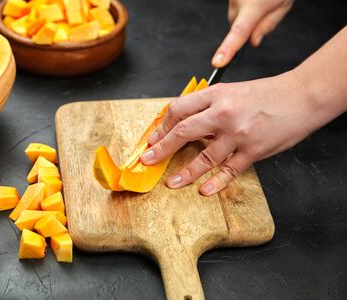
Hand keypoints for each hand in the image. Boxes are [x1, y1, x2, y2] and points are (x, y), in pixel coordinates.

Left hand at [140, 71, 316, 194]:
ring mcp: (239, 133)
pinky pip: (230, 170)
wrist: (301, 96)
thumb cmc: (266, 94)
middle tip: (148, 160)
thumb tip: (183, 123)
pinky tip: (203, 190)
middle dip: (161, 148)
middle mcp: (224, 113)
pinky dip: (216, 183)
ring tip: (171, 182)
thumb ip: (208, 106)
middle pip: (184, 132)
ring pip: (205, 157)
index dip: (162, 126)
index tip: (153, 138)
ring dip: (185, 172)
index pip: (179, 110)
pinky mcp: (254, 150)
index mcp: (216, 95)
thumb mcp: (231, 91)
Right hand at [212, 0, 293, 67]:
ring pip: (234, 15)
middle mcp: (238, 0)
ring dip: (246, 13)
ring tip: (260, 0)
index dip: (228, 49)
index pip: (239, 32)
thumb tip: (253, 42)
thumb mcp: (284, 5)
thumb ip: (267, 25)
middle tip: (266, 10)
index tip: (218, 62)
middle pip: (236, 25)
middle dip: (249, 25)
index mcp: (255, 6)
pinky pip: (234, 5)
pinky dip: (243, 5)